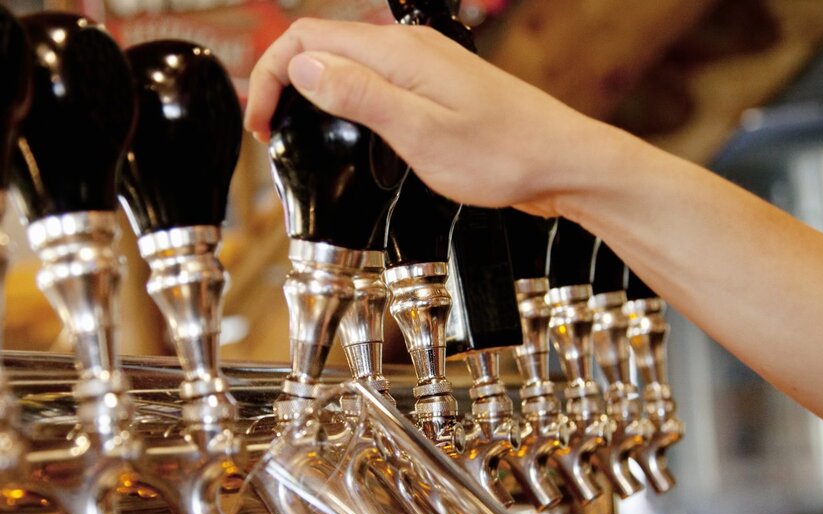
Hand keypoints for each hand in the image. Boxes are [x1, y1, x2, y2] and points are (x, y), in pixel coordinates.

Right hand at [244, 18, 631, 217]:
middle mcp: (407, 50)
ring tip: (292, 133)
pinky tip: (340, 130)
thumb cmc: (504, 155)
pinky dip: (339, 99)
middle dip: (281, 81)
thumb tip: (305, 68)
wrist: (561, 164)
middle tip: (267, 133)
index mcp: (399, 54)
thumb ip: (360, 97)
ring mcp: (420, 67)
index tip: (261, 122)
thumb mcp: (422, 134)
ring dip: (308, 90)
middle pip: (321, 45)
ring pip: (343, 62)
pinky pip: (369, 81)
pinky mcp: (430, 87)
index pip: (308, 40)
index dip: (271, 75)